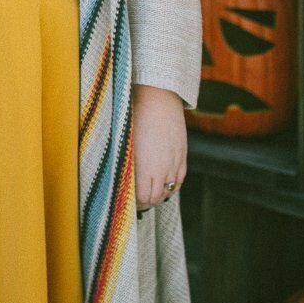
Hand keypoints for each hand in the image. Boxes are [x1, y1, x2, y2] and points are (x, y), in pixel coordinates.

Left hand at [130, 84, 186, 210]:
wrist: (158, 99)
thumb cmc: (135, 116)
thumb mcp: (125, 142)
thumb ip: (126, 164)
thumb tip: (121, 179)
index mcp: (144, 167)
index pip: (142, 197)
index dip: (134, 203)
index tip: (128, 201)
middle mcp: (161, 169)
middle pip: (156, 198)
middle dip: (145, 202)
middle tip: (136, 201)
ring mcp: (174, 163)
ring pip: (168, 191)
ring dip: (158, 195)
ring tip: (149, 194)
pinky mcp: (182, 156)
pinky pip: (179, 180)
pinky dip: (171, 187)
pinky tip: (164, 185)